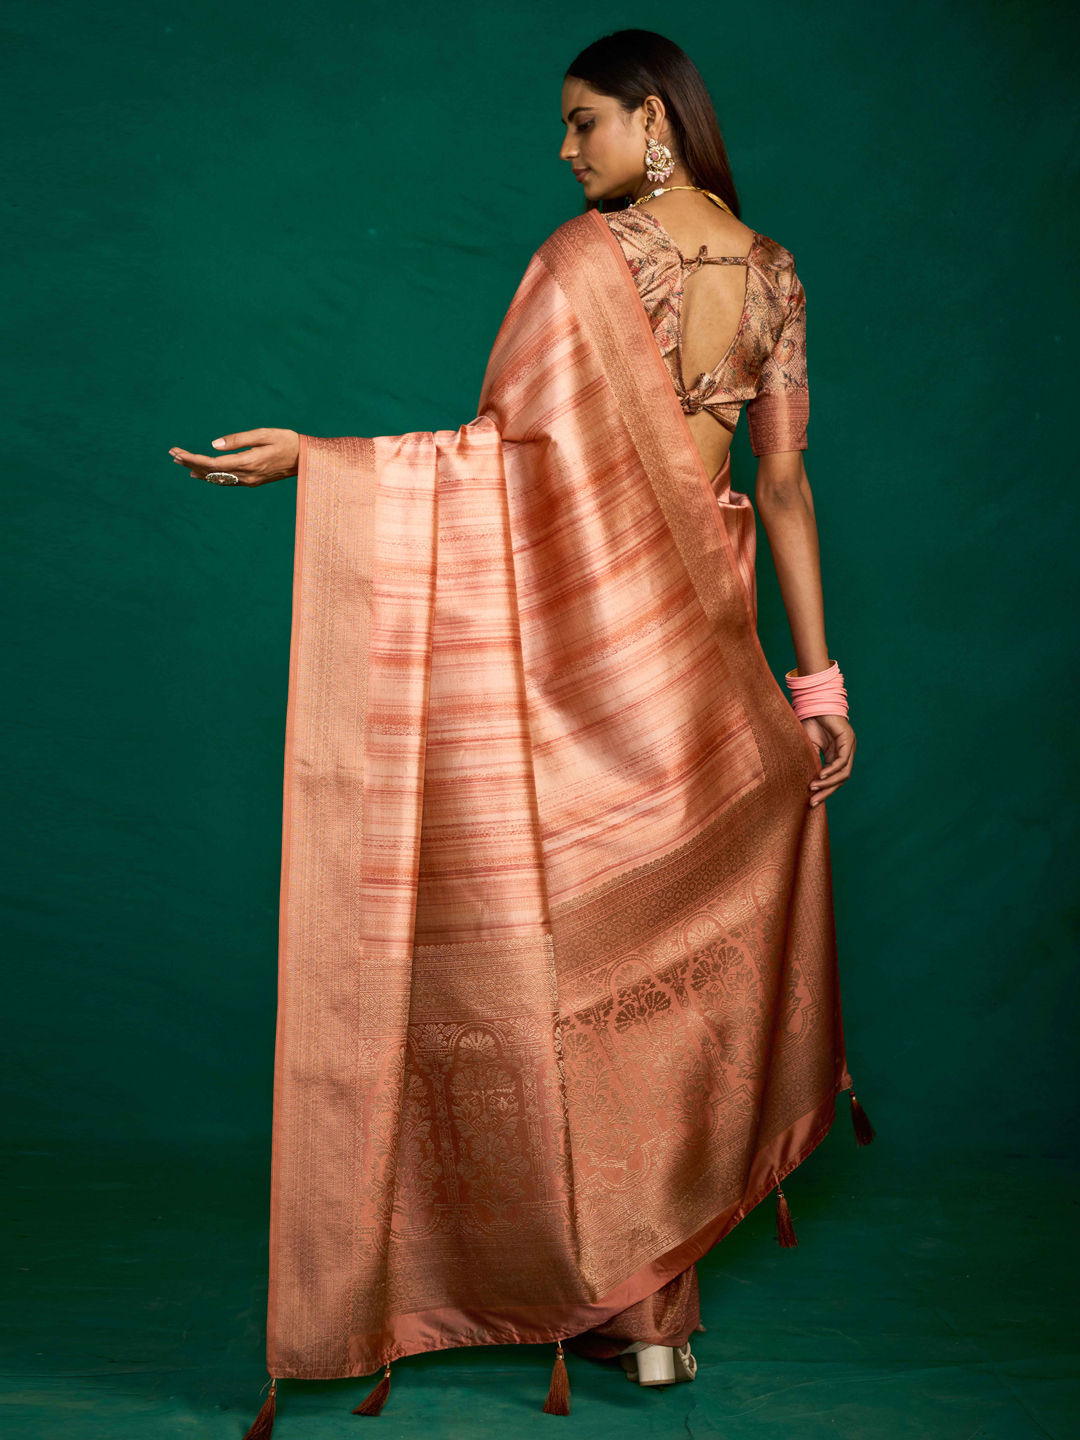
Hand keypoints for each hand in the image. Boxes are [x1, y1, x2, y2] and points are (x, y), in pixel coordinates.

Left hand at [168, 428, 299, 485]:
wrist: (307, 460)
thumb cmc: (287, 441)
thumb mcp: (264, 434)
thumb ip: (238, 439)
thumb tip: (214, 444)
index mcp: (248, 462)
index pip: (212, 463)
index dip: (192, 458)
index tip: (177, 451)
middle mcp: (246, 475)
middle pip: (211, 472)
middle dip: (190, 463)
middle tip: (172, 454)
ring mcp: (249, 481)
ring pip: (217, 479)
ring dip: (198, 470)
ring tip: (181, 462)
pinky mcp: (252, 481)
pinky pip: (226, 481)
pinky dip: (211, 477)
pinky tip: (200, 474)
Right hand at [802, 714, 855, 806]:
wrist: (813, 703)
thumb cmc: (809, 723)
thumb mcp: (808, 747)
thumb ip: (810, 762)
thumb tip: (803, 782)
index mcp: (836, 756)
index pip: (834, 780)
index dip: (824, 791)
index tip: (811, 802)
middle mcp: (845, 753)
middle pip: (840, 780)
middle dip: (827, 792)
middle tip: (813, 802)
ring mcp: (849, 747)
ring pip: (843, 773)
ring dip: (829, 783)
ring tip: (814, 787)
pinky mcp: (848, 739)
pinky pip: (842, 760)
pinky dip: (832, 770)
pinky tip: (820, 775)